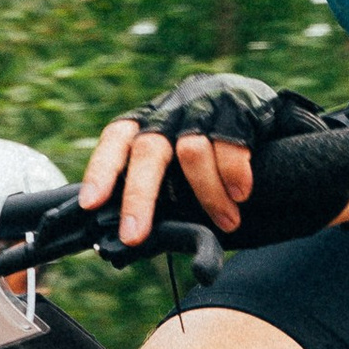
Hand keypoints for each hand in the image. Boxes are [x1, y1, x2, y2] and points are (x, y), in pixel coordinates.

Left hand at [79, 69, 326, 247]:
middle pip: (148, 150)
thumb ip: (159, 192)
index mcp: (146, 122)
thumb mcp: (178, 161)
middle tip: (135, 236)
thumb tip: (129, 245)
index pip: (116, 140)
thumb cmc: (209, 146)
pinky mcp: (238, 106)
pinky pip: (232, 147)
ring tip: (228, 222)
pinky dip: (235, 178)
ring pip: (192, 153)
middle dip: (140, 197)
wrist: (258, 103)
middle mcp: (169, 111)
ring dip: (208, 196)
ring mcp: (203, 106)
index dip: (101, 171)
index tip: (91, 205)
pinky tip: (242, 194)